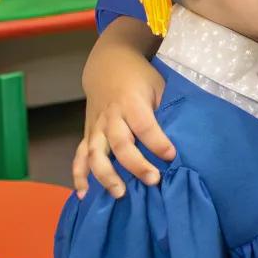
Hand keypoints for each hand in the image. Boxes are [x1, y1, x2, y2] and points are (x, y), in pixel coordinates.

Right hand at [73, 61, 170, 199]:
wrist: (108, 64)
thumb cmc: (139, 77)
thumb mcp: (157, 85)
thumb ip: (162, 110)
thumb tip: (179, 138)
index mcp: (131, 102)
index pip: (144, 126)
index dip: (158, 142)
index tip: (171, 156)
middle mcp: (111, 116)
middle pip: (120, 144)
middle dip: (136, 164)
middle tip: (153, 181)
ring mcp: (96, 126)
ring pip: (95, 153)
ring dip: (105, 175)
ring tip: (118, 194)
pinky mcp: (87, 133)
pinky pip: (79, 156)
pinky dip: (79, 174)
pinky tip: (83, 194)